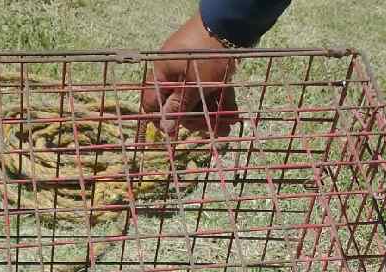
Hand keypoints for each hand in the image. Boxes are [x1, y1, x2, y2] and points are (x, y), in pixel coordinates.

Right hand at [143, 14, 238, 136]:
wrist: (232, 25)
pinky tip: (232, 115)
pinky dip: (219, 100)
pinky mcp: (209, 66)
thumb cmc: (206, 56)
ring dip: (211, 113)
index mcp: (163, 74)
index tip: (176, 133)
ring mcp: (192, 68)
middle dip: (197, 119)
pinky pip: (210, 87)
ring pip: (198, 97)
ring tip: (227, 126)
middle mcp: (174, 71)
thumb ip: (179, 106)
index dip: (164, 119)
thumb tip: (165, 128)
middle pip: (180, 103)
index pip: (153, 102)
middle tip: (213, 130)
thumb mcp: (194, 85)